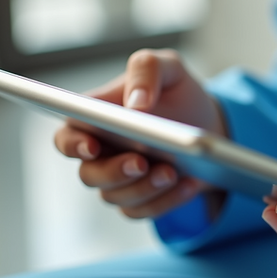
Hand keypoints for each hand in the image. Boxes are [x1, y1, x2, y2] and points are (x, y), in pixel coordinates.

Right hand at [54, 48, 227, 218]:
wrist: (209, 125)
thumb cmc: (177, 93)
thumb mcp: (169, 67)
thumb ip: (146, 69)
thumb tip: (136, 104)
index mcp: (96, 119)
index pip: (67, 136)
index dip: (73, 144)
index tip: (92, 146)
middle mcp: (101, 154)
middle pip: (90, 174)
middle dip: (115, 172)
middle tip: (141, 162)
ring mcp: (119, 180)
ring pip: (117, 197)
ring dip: (145, 188)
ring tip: (172, 172)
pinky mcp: (141, 200)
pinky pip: (144, 210)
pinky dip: (166, 201)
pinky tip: (189, 184)